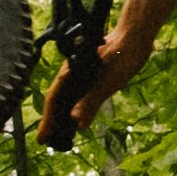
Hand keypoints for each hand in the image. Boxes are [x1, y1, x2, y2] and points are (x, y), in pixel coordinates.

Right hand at [40, 7, 156, 145]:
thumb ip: (91, 102)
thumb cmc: (121, 56)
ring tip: (57, 132)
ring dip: (60, 113)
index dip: (47, 120)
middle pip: (56, 98)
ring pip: (66, 95)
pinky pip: (77, 91)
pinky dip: (73, 105)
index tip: (42, 138)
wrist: (134, 35)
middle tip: (45, 140)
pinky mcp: (91, 72)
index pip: (54, 99)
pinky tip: (75, 114)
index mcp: (71, 73)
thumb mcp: (107, 82)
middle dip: (50, 119)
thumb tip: (76, 123)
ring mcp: (81, 71)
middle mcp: (73, 72)